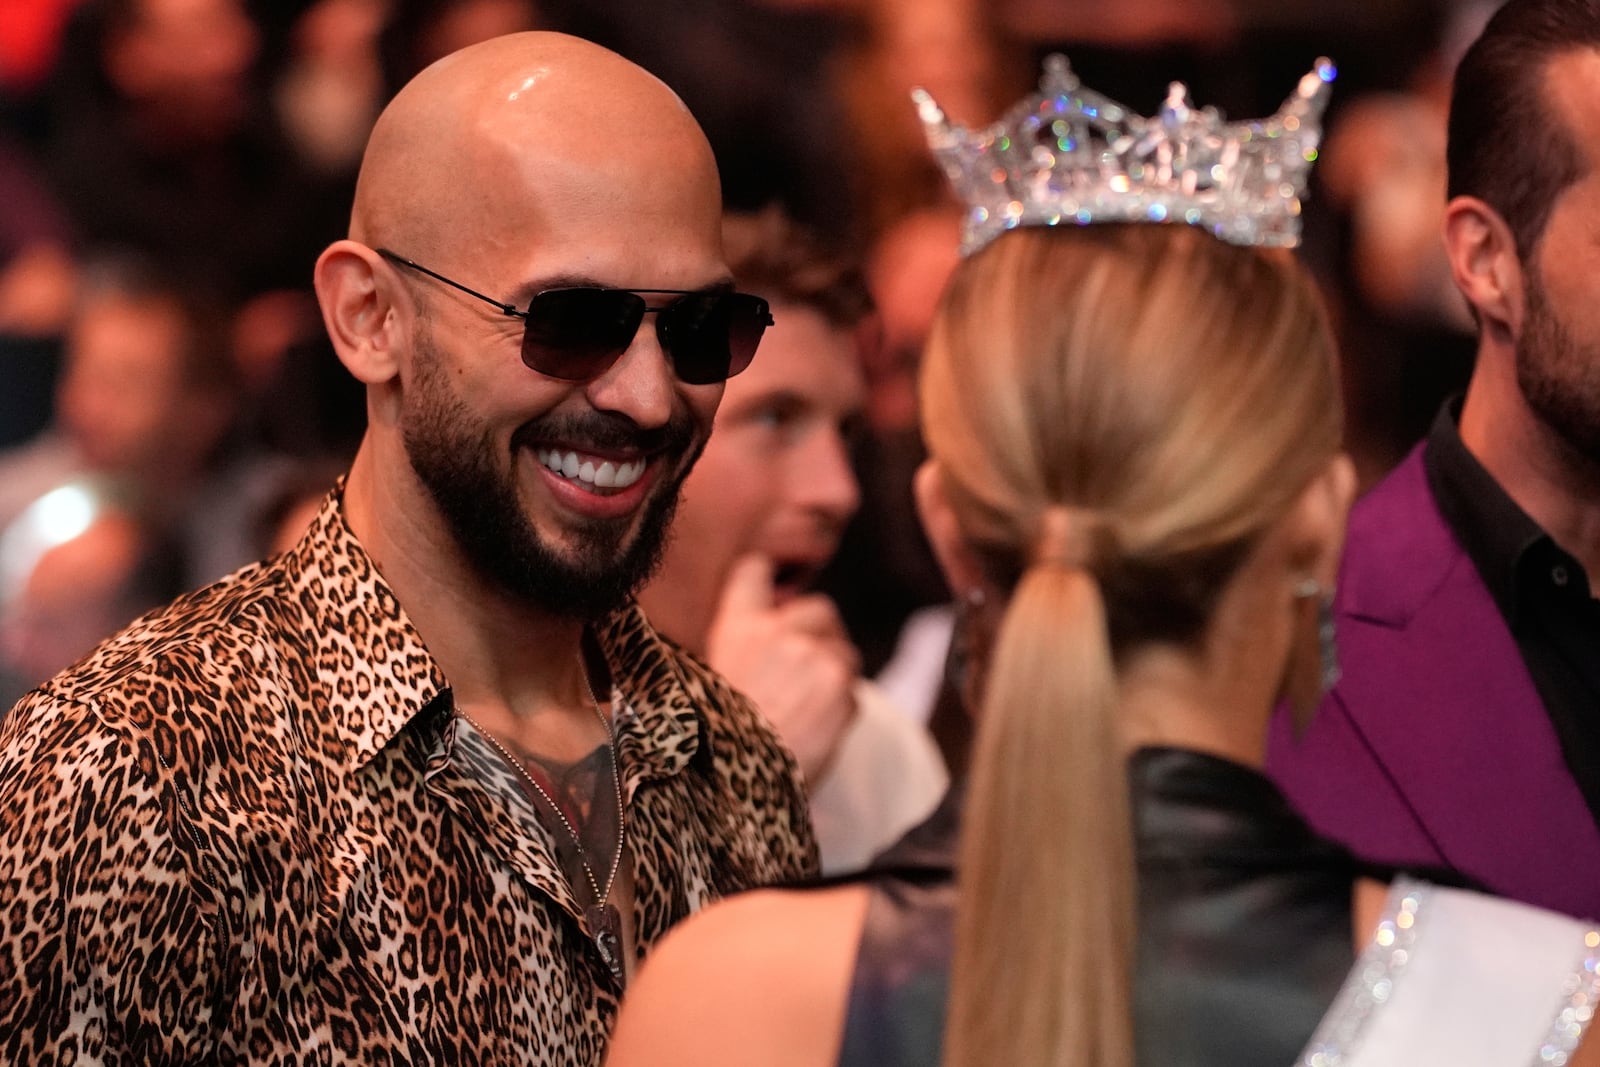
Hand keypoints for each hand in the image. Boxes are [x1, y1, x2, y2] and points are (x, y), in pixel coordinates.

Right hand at [706, 554, 859, 785]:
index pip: (756, 570)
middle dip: (820, 635)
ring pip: (844, 651)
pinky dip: (841, 710)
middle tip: (802, 674)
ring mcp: (814, 654)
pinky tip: (815, 730)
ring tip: (805, 712)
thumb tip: (780, 634)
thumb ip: (746, 646)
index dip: (769, 575)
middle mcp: (778, 630)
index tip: (777, 589)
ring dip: (834, 676)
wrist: (738, 785)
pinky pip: (854, 691)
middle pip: (820, 609)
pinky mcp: (843, 684)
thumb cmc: (719, 740)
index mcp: (738, 626)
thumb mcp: (712, 680)